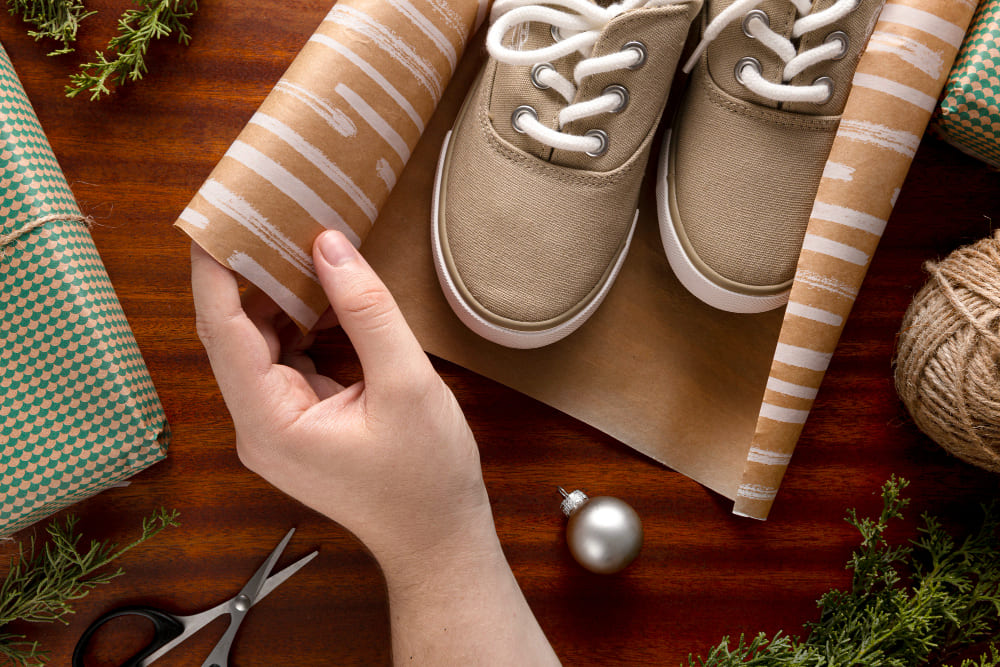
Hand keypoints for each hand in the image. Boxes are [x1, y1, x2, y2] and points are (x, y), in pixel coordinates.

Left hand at [190, 231, 496, 569]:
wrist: (439, 537)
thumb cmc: (425, 476)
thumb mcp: (406, 383)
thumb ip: (367, 310)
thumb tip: (327, 245)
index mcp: (269, 422)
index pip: (222, 331)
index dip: (215, 272)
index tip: (219, 219)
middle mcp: (259, 424)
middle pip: (237, 334)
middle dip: (254, 276)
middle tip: (276, 218)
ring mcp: (277, 426)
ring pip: (263, 345)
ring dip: (284, 299)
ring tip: (307, 248)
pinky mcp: (298, 423)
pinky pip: (288, 361)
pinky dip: (306, 326)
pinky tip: (332, 298)